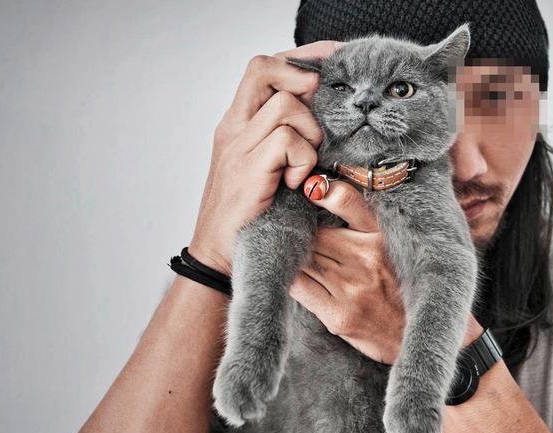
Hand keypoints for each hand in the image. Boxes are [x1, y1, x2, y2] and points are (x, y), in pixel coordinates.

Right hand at [188, 41, 342, 274]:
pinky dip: (303, 160)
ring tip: (305, 165)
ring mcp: (238, 146)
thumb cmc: (253, 216)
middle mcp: (234, 128)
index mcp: (238, 123)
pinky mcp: (248, 169)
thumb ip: (289, 139)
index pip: (264, 68)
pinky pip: (287, 140)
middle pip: (266, 69)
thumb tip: (328, 118)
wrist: (220, 256)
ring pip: (286, 105)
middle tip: (324, 112)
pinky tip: (298, 184)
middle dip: (305, 79)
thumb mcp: (272, 169)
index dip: (301, 57)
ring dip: (310, 133)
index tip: (332, 60)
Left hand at [289, 181, 405, 363]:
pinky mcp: (338, 316)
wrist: (415, 335)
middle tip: (292, 232)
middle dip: (301, 233)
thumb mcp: (390, 243)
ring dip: (293, 256)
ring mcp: (351, 289)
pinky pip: (299, 288)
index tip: (307, 193)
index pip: (342, 202)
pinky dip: (290, 278)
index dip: (318, 195)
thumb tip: (321, 189)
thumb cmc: (400, 285)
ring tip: (291, 254)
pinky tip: (293, 275)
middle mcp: (367, 259)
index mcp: (381, 237)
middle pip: (314, 235)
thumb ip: (359, 214)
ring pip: (303, 260)